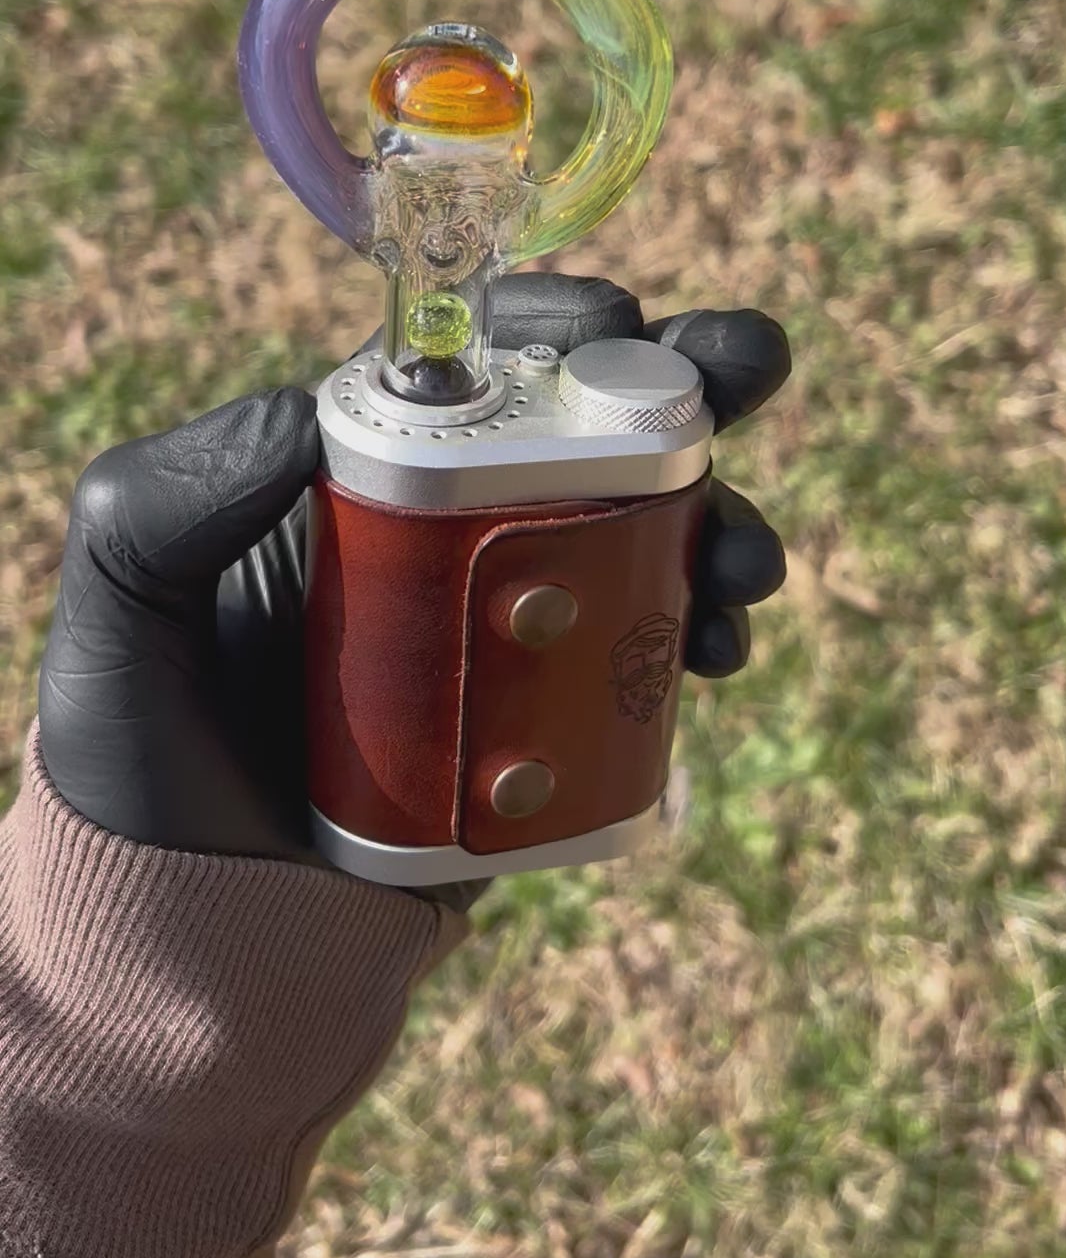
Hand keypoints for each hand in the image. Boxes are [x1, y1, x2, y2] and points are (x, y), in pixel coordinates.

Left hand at [38, 275, 789, 901]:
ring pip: (640, 533)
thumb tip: (305, 412)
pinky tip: (715, 645)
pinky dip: (698, 629)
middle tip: (748, 368)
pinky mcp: (547, 717)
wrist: (198, 933)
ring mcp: (505, 622)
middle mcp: (446, 531)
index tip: (619, 324)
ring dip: (718, 517)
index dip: (557, 326)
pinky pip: (642, 652)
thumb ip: (175, 493)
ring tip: (743, 561)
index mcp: (355, 474)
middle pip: (583, 429)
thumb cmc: (142, 757)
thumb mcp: (124, 605)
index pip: (470, 368)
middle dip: (684, 383)